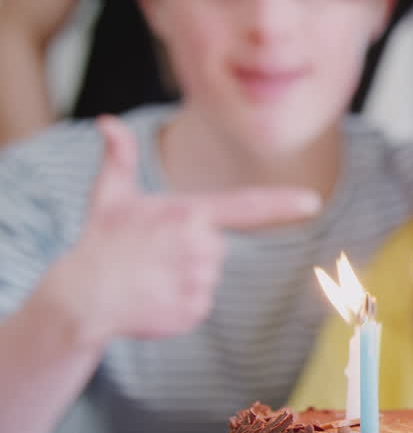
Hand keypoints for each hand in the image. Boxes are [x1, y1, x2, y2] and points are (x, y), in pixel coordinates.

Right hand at [56, 116, 321, 341]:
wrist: (80, 298)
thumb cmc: (101, 243)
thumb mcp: (109, 197)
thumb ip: (117, 157)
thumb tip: (105, 121)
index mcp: (189, 214)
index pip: (248, 206)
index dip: (283, 204)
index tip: (314, 202)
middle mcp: (200, 246)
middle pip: (218, 246)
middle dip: (192, 250)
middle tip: (154, 255)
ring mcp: (199, 281)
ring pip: (210, 275)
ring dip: (186, 277)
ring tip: (151, 276)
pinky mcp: (196, 311)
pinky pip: (201, 303)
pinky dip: (181, 303)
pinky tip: (154, 298)